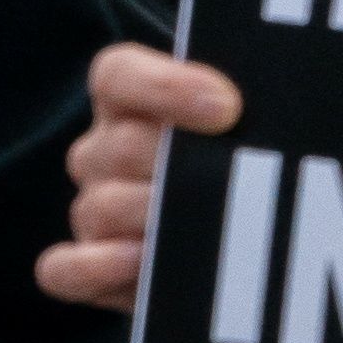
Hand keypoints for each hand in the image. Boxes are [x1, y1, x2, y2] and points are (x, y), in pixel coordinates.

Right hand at [37, 45, 238, 310]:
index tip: (228, 108)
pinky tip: (143, 262)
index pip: (119, 74)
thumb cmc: (260, 163)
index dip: (165, 86)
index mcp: (133, 101)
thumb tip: (277, 107)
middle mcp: (104, 151)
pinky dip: (97, 266)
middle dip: (181, 168)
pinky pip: (65, 268)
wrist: (255, 242)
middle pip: (120, 146)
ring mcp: (91, 209)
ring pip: (102, 207)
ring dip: (158, 220)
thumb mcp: (261, 129)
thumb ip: (261, 110)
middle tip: (236, 186)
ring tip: (213, 231)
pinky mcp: (84, 268)